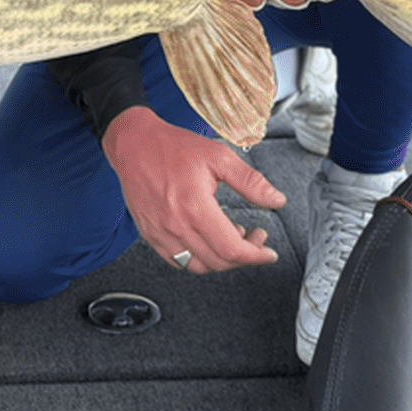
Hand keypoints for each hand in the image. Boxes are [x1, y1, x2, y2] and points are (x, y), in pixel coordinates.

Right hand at [101, 105, 285, 272]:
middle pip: (218, 261)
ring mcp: (160, 234)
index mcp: (195, 207)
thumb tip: (277, 200)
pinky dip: (198, 259)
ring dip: (221, 260)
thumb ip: (250, 181)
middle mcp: (176, 226)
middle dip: (244, 256)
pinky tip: (207, 240)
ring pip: (198, 266)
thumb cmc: (174, 147)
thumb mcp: (219, 157)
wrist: (134, 144)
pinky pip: (178, 261)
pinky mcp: (150, 235)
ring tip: (231, 237)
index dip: (256, 256)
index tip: (268, 253)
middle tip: (254, 237)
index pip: (232, 249)